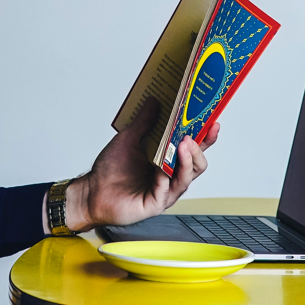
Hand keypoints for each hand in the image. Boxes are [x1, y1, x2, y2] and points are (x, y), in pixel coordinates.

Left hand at [55, 98, 219, 232]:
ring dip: (186, 160)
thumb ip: (143, 122)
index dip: (206, 138)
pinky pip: (167, 190)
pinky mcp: (156, 203)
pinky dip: (167, 177)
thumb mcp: (128, 139)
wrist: (92, 191)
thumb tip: (154, 101)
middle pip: (196, 164)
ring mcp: (165, 191)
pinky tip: (163, 168)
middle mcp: (170, 176)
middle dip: (198, 149)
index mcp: (167, 161)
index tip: (213, 123)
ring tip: (183, 144)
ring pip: (187, 177)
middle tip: (191, 135)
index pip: (193, 149)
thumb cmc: (110, 170)